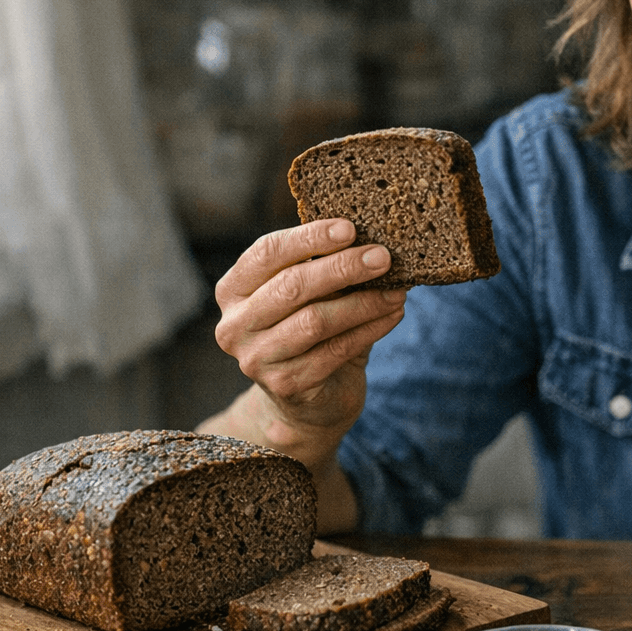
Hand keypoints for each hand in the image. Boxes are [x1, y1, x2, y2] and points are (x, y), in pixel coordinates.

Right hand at [212, 219, 406, 461]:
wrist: (307, 403)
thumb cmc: (311, 334)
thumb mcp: (310, 296)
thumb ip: (325, 268)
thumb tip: (372, 237)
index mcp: (234, 290)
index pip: (267, 253)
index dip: (309, 238)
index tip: (350, 227)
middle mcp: (234, 325)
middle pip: (292, 285)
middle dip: (342, 267)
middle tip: (383, 257)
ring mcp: (256, 359)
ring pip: (315, 320)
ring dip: (363, 302)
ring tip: (397, 290)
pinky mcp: (285, 385)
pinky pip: (335, 350)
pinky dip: (370, 329)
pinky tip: (393, 314)